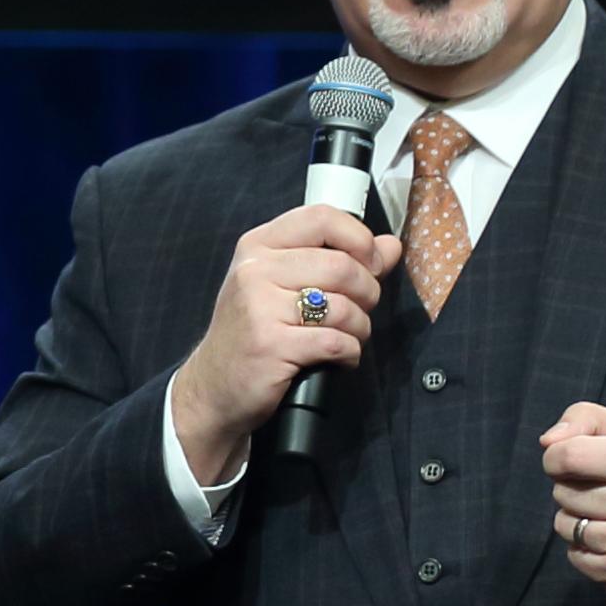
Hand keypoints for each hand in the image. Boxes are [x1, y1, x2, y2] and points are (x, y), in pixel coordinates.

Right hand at [170, 205, 398, 484]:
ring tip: (347, 338)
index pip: (321, 217)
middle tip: (359, 312)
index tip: (370, 265)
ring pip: (343, 306)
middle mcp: (254, 270)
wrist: (214, 387)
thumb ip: (341, 260)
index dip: (359, 239)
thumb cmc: (255, 332)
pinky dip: (349, 353)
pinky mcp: (270, 345)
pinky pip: (335, 341)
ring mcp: (258, 307)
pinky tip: (338, 359)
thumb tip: (391, 245)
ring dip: (360, 328)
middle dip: (367, 293)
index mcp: (258, 245)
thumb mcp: (287, 286)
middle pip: (341, 266)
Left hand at [544, 403, 605, 603]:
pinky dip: (585, 547)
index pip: (566, 456)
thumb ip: (588, 420)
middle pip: (562, 491)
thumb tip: (547, 442)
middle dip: (574, 488)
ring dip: (577, 518)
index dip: (557, 457)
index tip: (571, 461)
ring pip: (564, 524)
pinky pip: (573, 554)